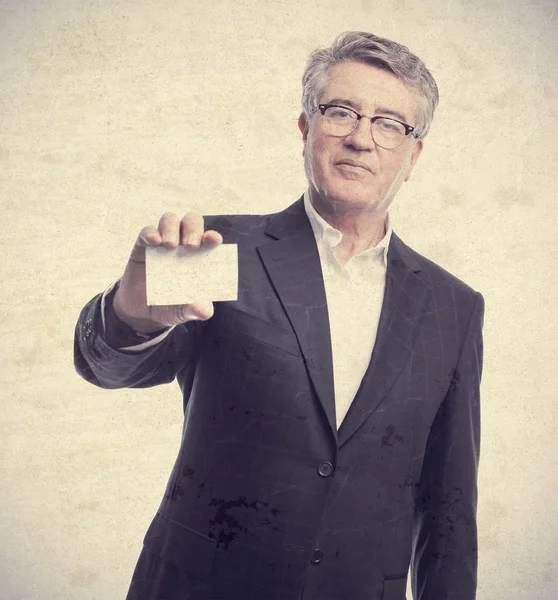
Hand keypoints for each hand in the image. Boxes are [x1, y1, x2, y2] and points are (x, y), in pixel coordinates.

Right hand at [113, 212, 222, 333]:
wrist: (141, 312)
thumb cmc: (170, 306)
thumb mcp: (183, 311)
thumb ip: (194, 310)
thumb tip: (206, 312)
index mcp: (199, 257)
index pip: (208, 239)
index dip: (212, 237)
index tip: (214, 240)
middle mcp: (182, 245)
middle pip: (191, 221)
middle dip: (193, 229)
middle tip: (191, 246)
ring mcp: (162, 243)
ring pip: (170, 220)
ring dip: (171, 228)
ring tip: (171, 246)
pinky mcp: (143, 246)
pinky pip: (146, 231)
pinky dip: (150, 233)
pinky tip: (154, 242)